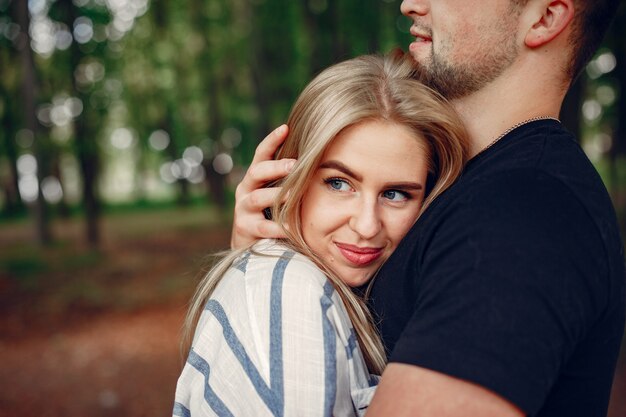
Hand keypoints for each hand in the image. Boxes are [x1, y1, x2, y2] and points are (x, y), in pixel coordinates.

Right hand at [231, 125, 295, 248]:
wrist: (251, 245)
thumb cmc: (270, 213)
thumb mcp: (275, 193)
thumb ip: (288, 179)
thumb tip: (315, 155)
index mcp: (254, 178)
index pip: (261, 155)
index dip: (271, 141)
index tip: (285, 127)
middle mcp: (245, 190)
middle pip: (257, 172)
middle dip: (276, 167)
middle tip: (295, 165)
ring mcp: (243, 209)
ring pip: (258, 198)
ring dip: (278, 195)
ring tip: (295, 195)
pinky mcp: (245, 229)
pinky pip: (263, 227)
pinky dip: (279, 227)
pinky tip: (293, 227)